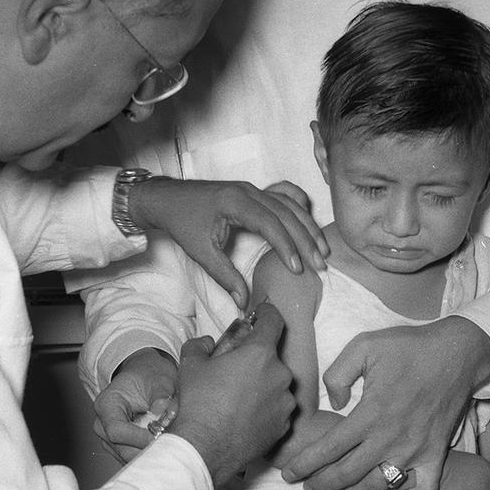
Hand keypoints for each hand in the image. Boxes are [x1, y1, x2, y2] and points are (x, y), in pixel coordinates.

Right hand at [92, 348, 177, 461]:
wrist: (146, 375)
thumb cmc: (150, 375)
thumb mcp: (159, 380)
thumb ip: (162, 396)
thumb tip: (164, 412)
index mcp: (107, 405)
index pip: (117, 431)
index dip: (139, 438)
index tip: (161, 437)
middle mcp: (103, 425)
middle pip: (122, 449)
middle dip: (148, 449)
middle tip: (172, 444)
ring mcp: (110, 439)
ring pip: (129, 456)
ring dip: (151, 453)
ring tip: (171, 443)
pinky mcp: (121, 446)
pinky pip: (135, 457)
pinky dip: (151, 453)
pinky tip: (166, 445)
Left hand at [129, 178, 327, 308]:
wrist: (166, 198)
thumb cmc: (182, 223)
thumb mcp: (201, 252)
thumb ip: (224, 276)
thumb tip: (243, 301)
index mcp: (235, 202)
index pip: (270, 223)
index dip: (286, 246)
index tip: (297, 268)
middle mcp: (248, 190)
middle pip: (286, 213)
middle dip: (306, 240)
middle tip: (320, 264)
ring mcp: (252, 188)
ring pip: (289, 204)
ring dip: (308, 226)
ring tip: (322, 249)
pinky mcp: (254, 190)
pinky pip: (283, 194)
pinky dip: (299, 207)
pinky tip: (309, 219)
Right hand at [171, 303, 295, 487]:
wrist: (205, 449)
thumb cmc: (199, 404)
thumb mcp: (190, 365)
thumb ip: (200, 345)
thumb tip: (207, 342)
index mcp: (260, 354)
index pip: (274, 321)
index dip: (267, 312)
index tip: (262, 312)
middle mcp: (280, 375)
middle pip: (272, 357)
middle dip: (256, 359)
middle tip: (235, 369)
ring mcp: (286, 402)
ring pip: (276, 384)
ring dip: (262, 384)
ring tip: (237, 397)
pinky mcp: (285, 425)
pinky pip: (278, 408)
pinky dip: (265, 407)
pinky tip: (245, 415)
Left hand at [282, 316, 489, 489]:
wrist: (456, 352)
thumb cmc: (409, 347)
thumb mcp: (364, 346)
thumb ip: (338, 374)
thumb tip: (334, 403)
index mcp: (371, 413)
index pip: (329, 449)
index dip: (305, 465)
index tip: (290, 472)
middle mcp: (391, 438)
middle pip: (347, 475)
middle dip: (321, 484)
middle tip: (308, 485)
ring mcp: (415, 450)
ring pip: (378, 487)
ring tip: (340, 485)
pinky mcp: (436, 453)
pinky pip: (421, 489)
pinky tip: (387, 487)